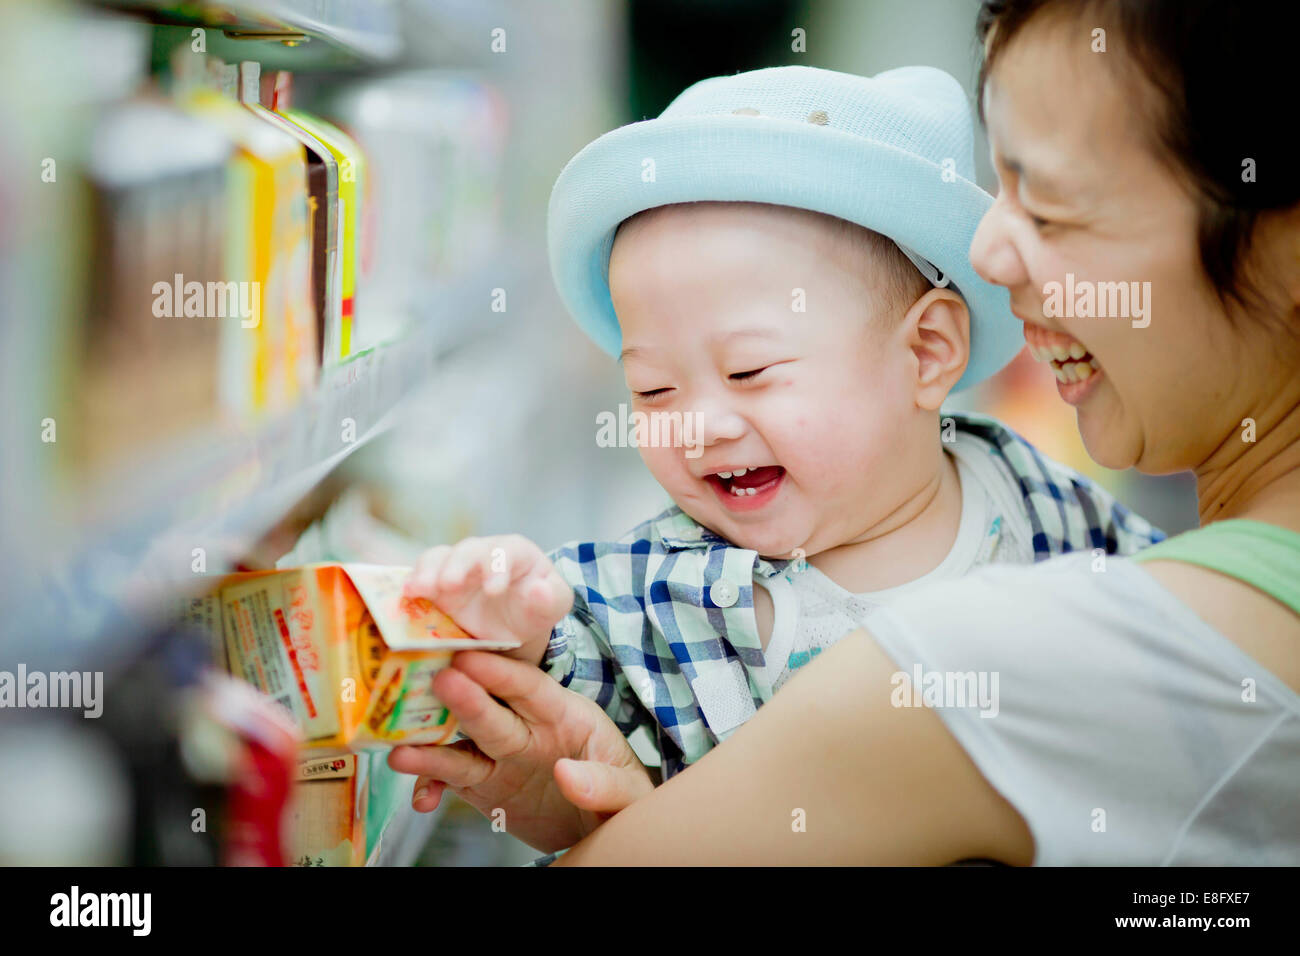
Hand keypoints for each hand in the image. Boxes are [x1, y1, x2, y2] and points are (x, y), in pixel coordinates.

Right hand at [387, 650, 655, 852]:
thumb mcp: (628, 791)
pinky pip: (451, 782)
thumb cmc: (622, 794)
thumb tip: (568, 774)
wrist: (603, 824)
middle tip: (436, 681)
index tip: (468, 658)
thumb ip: (602, 782)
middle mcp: (525, 729)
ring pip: (460, 747)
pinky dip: (432, 788)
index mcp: (563, 714)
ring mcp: (501, 756)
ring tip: (400, 754)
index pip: (529, 687)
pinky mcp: (484, 784)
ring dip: (430, 747)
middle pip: (490, 713)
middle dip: (463, 699)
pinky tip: (422, 800)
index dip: (499, 672)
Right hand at [405, 535, 572, 665]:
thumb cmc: (534, 608)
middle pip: (468, 550)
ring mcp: (455, 565)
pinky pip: (420, 575)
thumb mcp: (551, 606)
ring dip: (428, 571)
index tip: (494, 592)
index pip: (506, 551)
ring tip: (419, 590)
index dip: (498, 567)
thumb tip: (539, 590)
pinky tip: (406, 595)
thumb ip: (550, 599)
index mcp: (515, 552)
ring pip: (439, 557)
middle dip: (457, 566)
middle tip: (449, 585)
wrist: (511, 624)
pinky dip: (412, 583)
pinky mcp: (435, 583)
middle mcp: (482, 553)